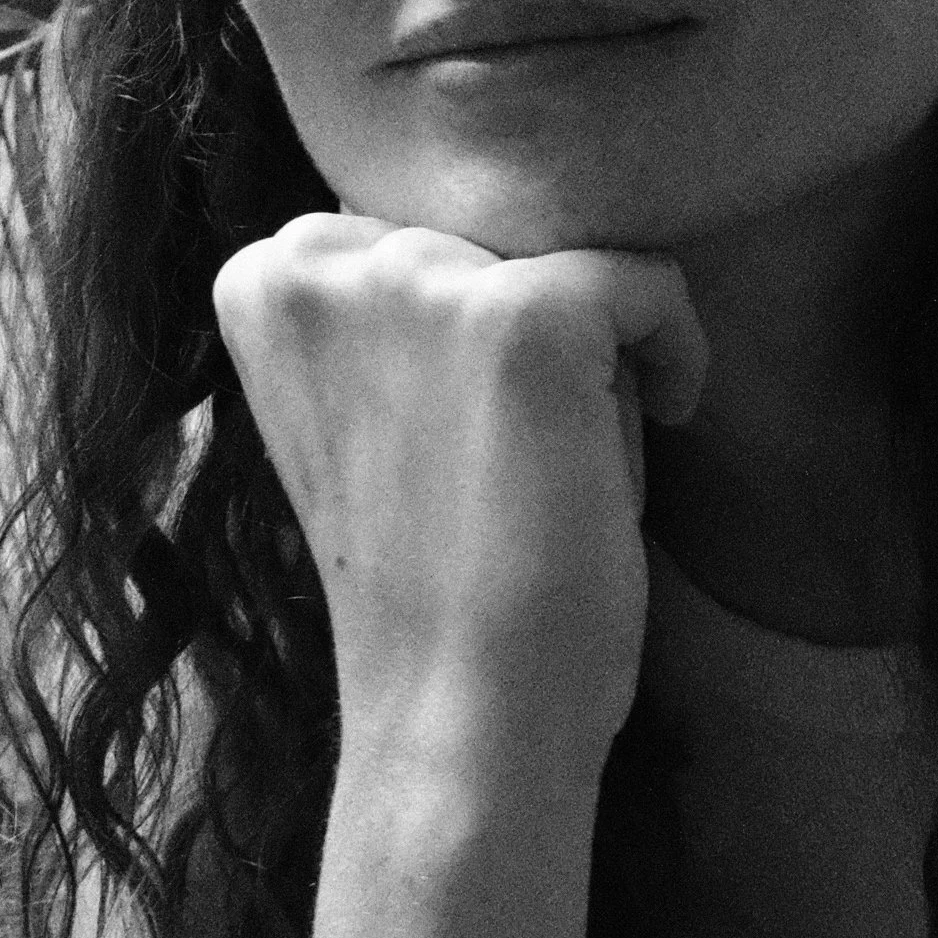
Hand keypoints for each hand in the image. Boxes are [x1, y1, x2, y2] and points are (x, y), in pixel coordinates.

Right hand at [212, 214, 707, 786]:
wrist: (459, 720)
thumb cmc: (428, 577)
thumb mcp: (366, 404)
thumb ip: (395, 304)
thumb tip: (503, 217)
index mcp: (260, 280)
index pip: (415, 222)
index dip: (469, 316)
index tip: (476, 414)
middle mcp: (319, 260)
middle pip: (494, 233)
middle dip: (529, 331)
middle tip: (520, 455)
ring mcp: (421, 281)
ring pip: (567, 258)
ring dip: (595, 348)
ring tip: (566, 453)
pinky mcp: (527, 316)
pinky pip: (649, 282)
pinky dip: (677, 351)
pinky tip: (660, 426)